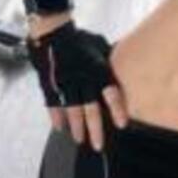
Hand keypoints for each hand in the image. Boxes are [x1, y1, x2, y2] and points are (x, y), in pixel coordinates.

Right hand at [26, 20, 128, 150]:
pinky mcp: (50, 85)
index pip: (111, 93)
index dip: (117, 109)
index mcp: (98, 70)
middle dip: (95, 129)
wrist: (52, 32)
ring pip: (72, 110)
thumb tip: (128, 65)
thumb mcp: (100, 47)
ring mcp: (65, 84)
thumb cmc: (80, 39)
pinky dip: (56, 116)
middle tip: (98, 145)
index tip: (122, 124)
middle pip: (90, 109)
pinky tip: (59, 127)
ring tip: (80, 139)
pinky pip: (53, 104)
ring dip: (76, 127)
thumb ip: (111, 61)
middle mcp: (82, 80)